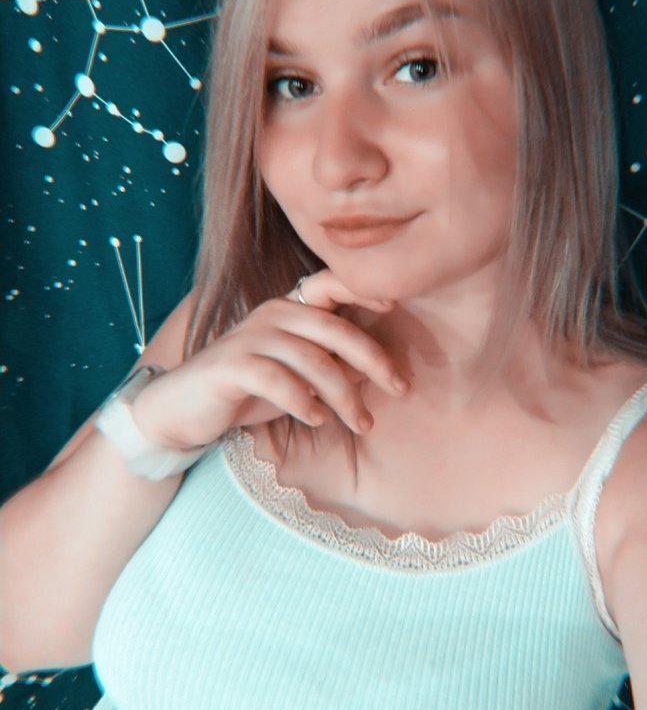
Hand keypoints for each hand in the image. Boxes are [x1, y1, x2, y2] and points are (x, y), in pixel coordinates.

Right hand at [129, 270, 406, 448]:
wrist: (183, 409)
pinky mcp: (232, 365)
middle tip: (400, 388)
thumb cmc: (247, 390)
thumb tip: (374, 372)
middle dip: (373, 360)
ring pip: (313, 361)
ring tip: (361, 423)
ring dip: (344, 396)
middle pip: (334, 329)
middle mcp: (272, 313)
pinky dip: (304, 401)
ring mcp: (250, 337)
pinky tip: (316, 419)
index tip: (393, 305)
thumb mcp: (296, 376)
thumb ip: (330, 366)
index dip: (361, 289)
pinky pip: (279, 380)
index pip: (330, 286)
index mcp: (290, 308)